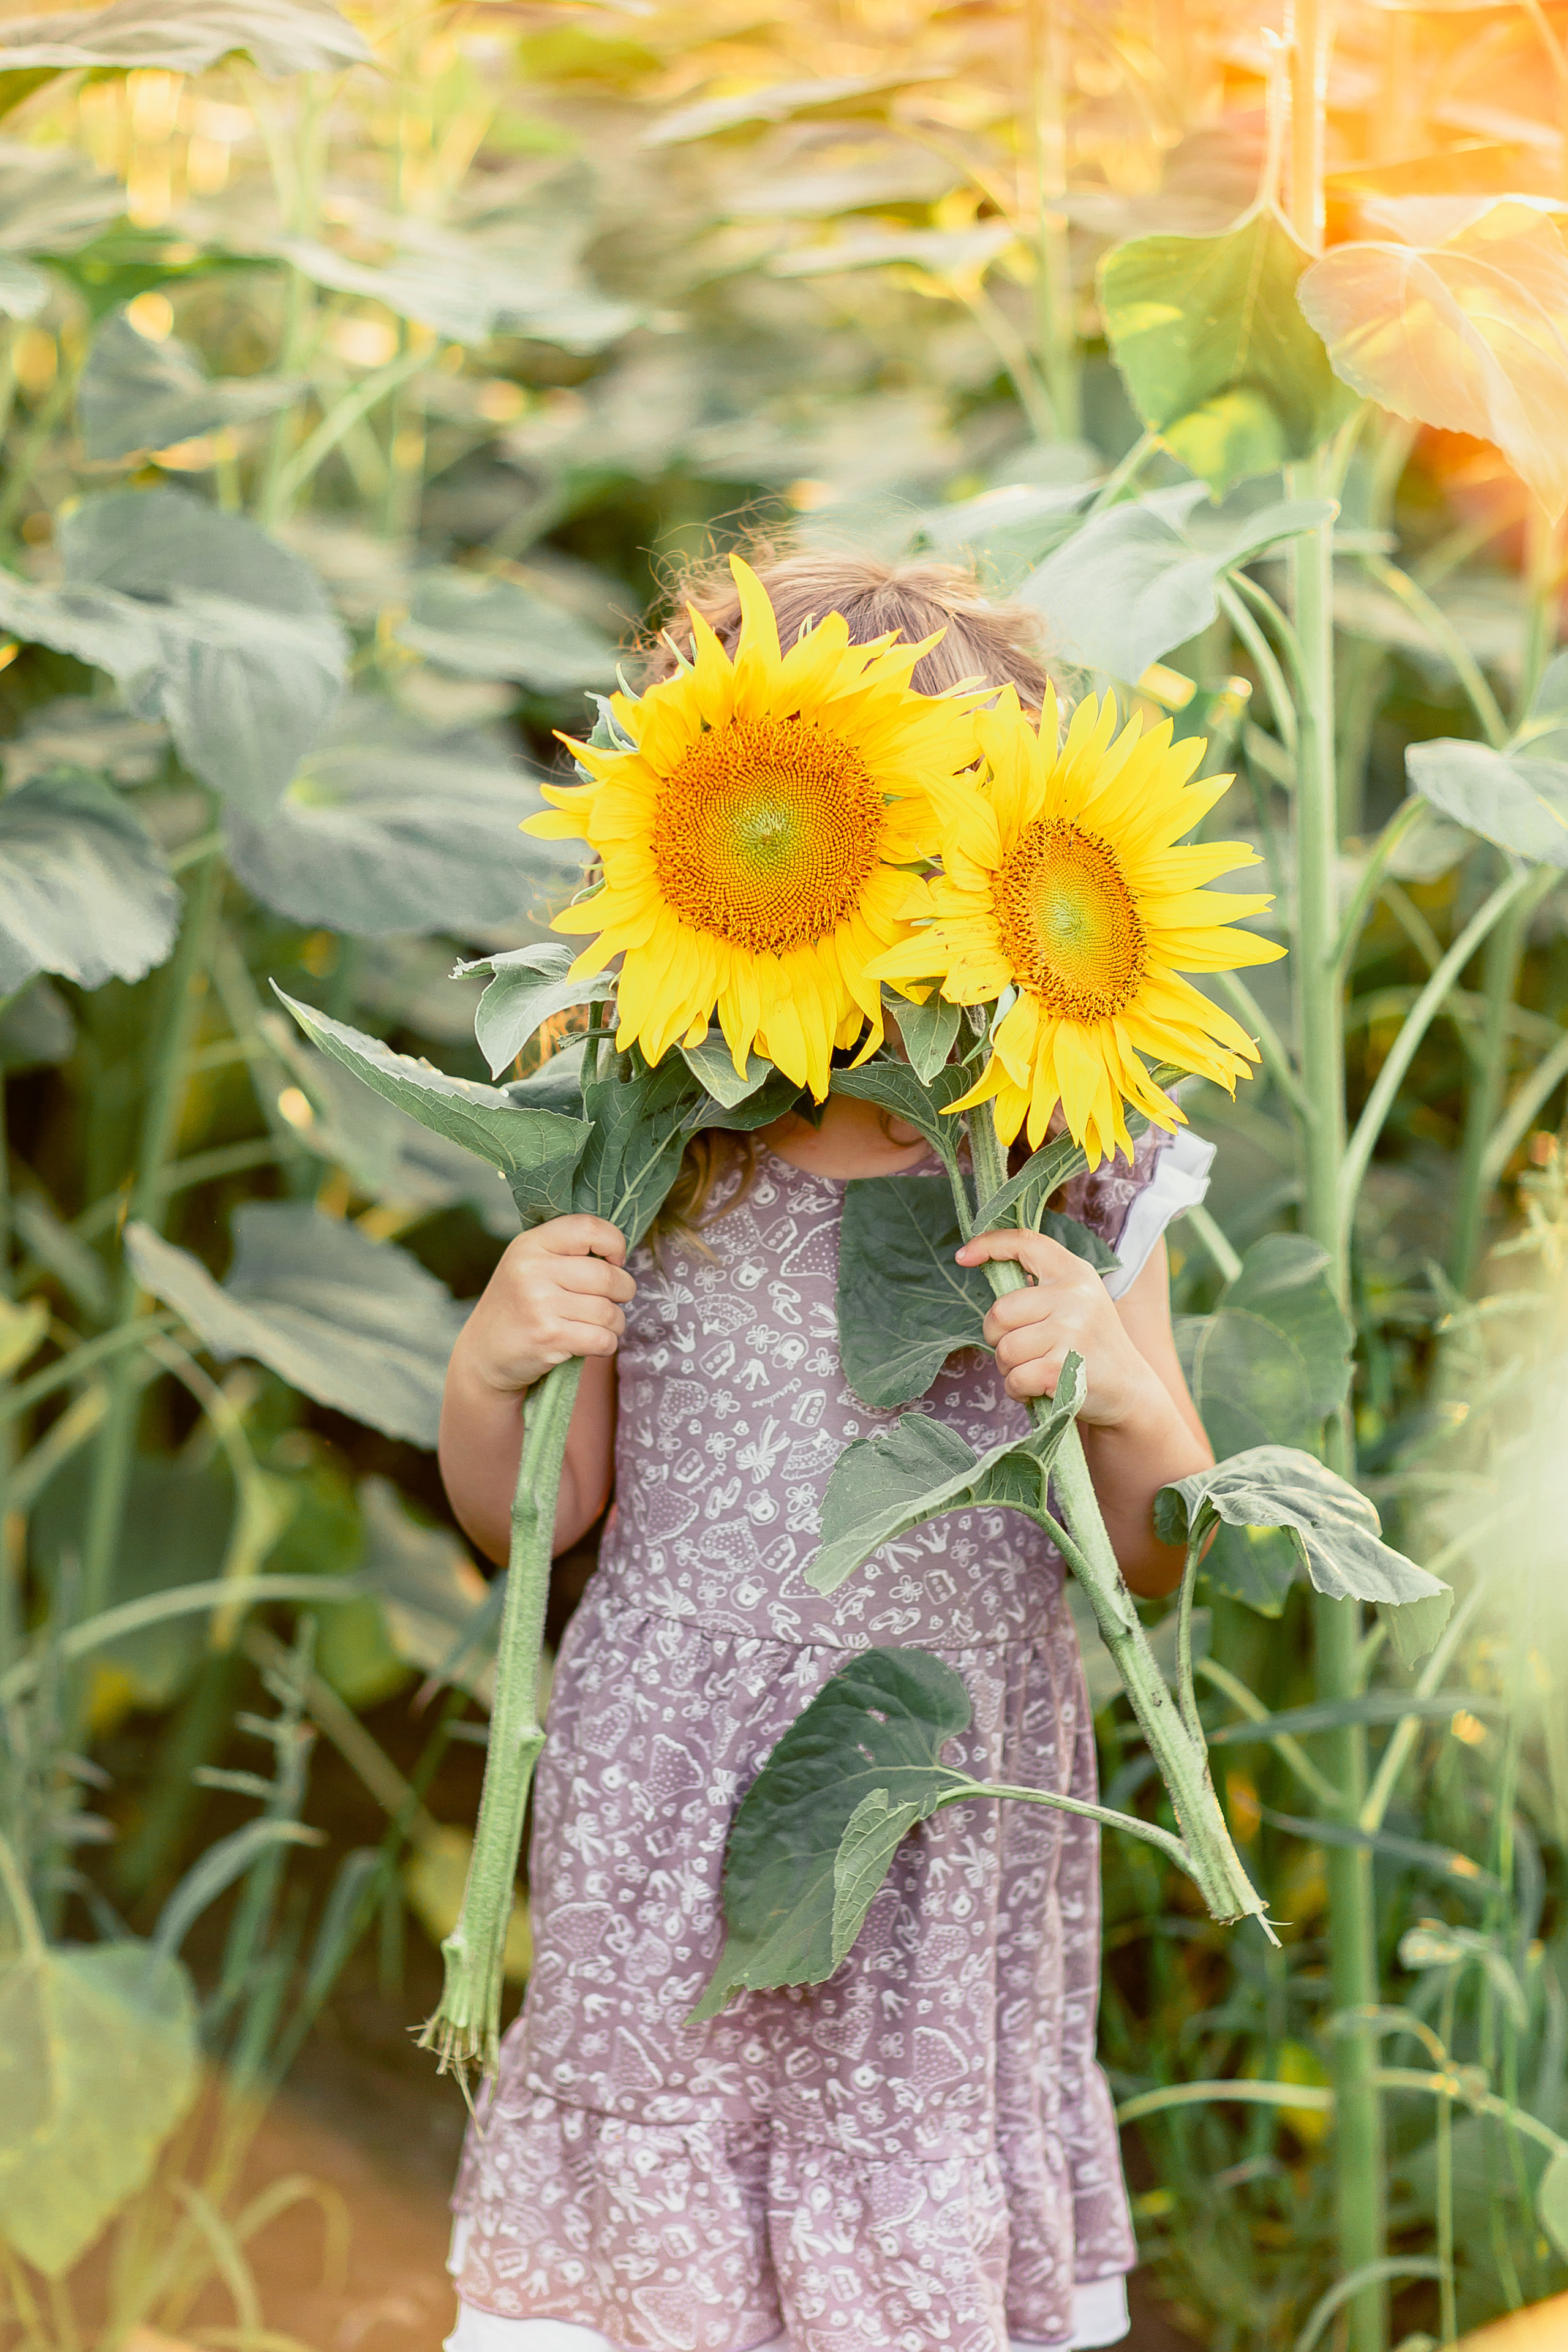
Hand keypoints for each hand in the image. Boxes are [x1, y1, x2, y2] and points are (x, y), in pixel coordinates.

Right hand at [456, 1215, 635, 1394]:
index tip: (614, 1261)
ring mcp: (539, 1304)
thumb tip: (620, 1253)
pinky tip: (593, 1342)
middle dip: (623, 1290)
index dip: (614, 1243)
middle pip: (607, 1275)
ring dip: (615, 1322)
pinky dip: (607, 1343)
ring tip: (601, 1324)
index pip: (588, 1227)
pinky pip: (603, 1339)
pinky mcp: (548, 1337)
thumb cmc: (519, 1305)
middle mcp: (532, 1270)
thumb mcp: (528, 1264)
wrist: (483, 1353)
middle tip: (615, 1298)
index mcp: (530, 1244)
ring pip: (609, 1311)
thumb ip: (566, 1251)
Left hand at [954, 1227, 1159, 1427]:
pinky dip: (1019, 1390)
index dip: (990, 1244)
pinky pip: (1015, 1379)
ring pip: (1004, 1350)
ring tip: (1036, 1369)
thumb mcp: (1075, 1302)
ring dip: (1010, 1368)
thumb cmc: (1088, 1345)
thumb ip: (1039, 1286)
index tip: (963, 1256)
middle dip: (998, 1337)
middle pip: (999, 1312)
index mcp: (1075, 1273)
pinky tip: (1040, 1389)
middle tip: (1024, 1350)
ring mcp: (1071, 1332)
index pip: (1026, 1243)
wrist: (1129, 1390)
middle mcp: (1075, 1296)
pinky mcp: (1063, 1369)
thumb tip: (978, 1262)